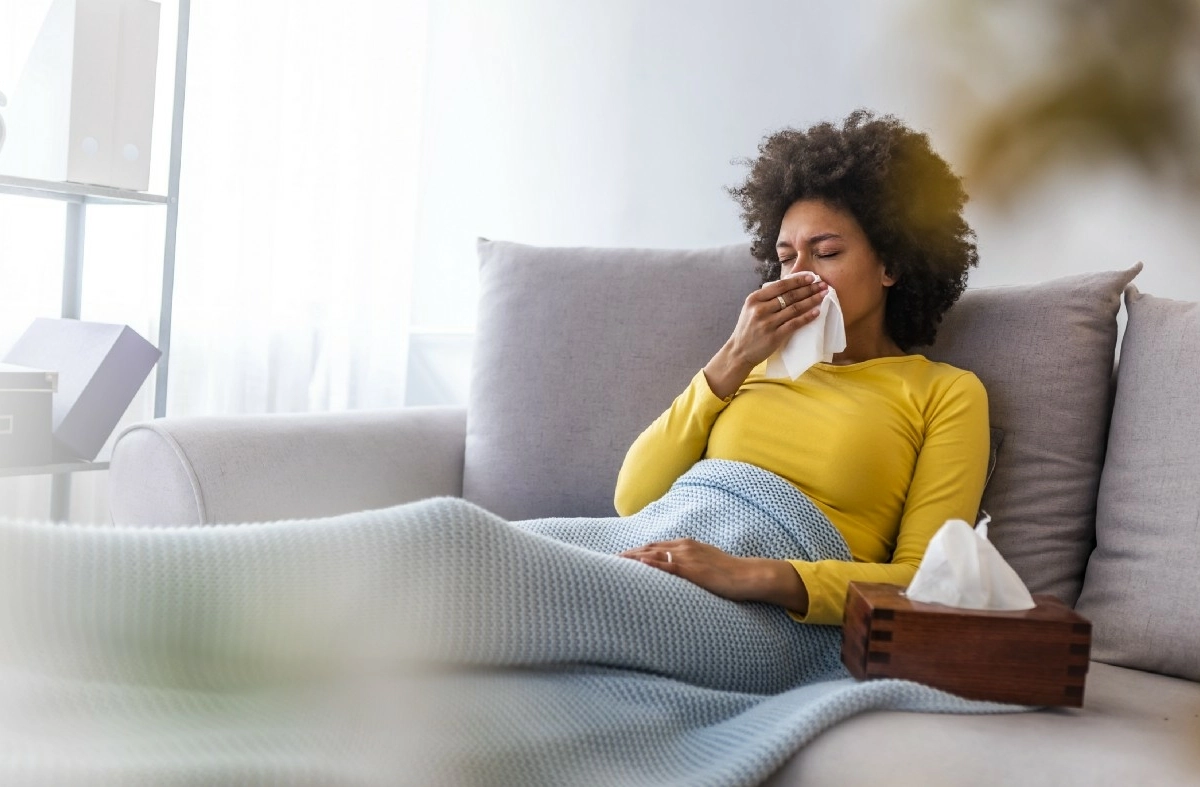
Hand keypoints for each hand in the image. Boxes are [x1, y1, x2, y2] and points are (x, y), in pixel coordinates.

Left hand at [619, 539, 810, 613]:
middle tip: (607, 561)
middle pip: (648, 548)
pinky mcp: (692, 570)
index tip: (619, 558)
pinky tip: (638, 565)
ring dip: (632, 558)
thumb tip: (674, 576)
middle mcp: (683, 547)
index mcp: (686, 545)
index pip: (654, 547)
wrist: (747, 575)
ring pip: (653, 555)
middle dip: (627, 554)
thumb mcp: (704, 565)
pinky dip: (651, 564)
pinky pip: (668, 566)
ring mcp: (687, 557)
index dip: (635, 551)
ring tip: (613, 564)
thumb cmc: (728, 574)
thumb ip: (688, 567)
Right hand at [731, 272, 827, 367]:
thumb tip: (790, 285)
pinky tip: (816, 312)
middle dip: (809, 289)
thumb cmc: (748, 328)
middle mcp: (760, 309)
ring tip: (823, 296)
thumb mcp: (751, 309)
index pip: (780, 286)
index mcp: (754, 299)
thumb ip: (766, 298)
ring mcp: (767, 323)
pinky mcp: (774, 336)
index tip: (811, 277)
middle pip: (789, 296)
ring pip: (794, 308)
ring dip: (811, 301)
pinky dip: (807, 317)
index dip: (797, 280)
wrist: (740, 351)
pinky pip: (794, 324)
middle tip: (823, 284)